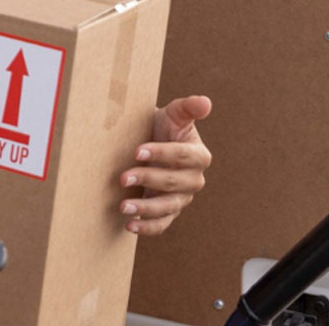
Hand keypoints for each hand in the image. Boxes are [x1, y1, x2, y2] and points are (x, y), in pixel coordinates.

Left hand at [119, 95, 211, 235]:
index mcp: (198, 155)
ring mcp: (182, 198)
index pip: (182, 155)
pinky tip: (130, 225)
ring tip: (123, 206)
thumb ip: (188, 108)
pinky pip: (162, 224)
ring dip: (145, 208)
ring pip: (168, 206)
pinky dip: (147, 227)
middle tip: (123, 177)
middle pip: (173, 182)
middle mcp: (193, 179)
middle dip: (148, 179)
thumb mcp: (174, 114)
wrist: (149, 143)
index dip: (161, 153)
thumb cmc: (163, 128)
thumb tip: (204, 102)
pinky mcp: (169, 212)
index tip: (137, 152)